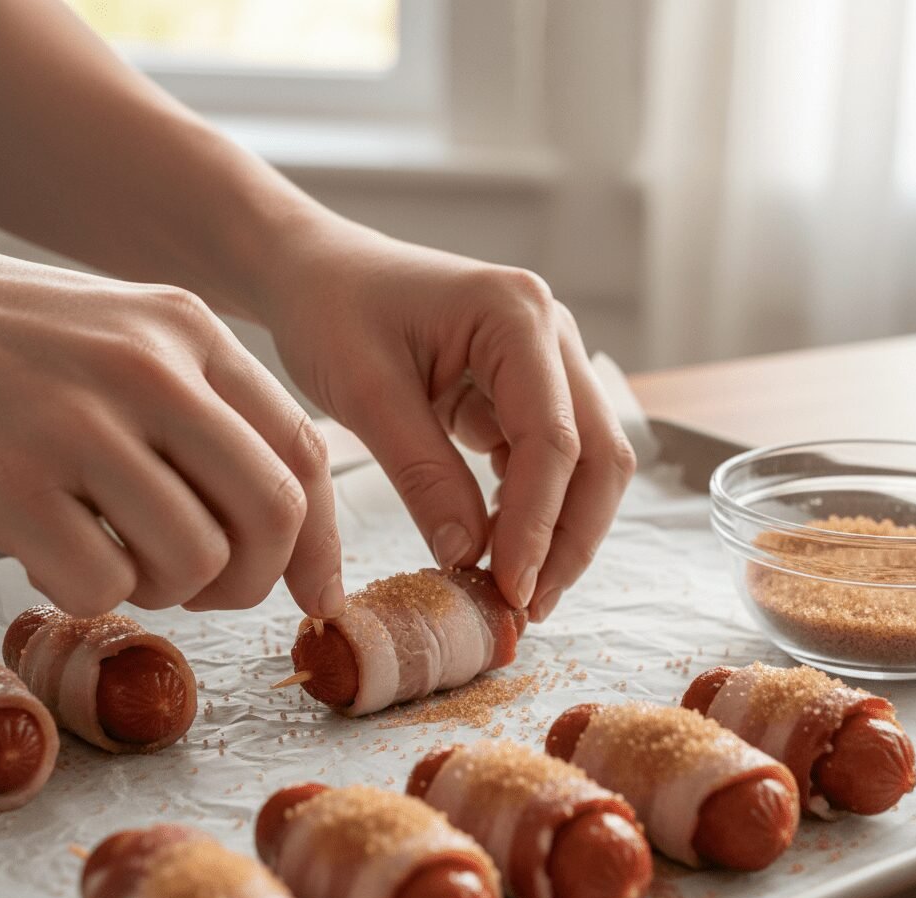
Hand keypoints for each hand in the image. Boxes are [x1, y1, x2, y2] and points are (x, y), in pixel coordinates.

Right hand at [0, 254, 341, 617]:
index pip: (303, 450)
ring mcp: (75, 420)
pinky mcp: (8, 479)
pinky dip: (89, 594)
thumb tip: (300, 549)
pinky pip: (103, 585)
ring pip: (195, 559)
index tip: (317, 594)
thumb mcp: (132, 349)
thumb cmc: (22, 356)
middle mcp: (147, 367)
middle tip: (207, 587)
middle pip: (273, 510)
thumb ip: (217, 423)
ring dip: (164, 588)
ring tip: (116, 555)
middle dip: (253, 577)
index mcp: (190, 332)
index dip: (322, 541)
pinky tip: (55, 553)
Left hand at [264, 218, 635, 620]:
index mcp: (515, 314)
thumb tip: (467, 556)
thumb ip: (423, 475)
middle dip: (569, 537)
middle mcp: (551, 332)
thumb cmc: (332, 310)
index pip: (554, 437)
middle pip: (599, 454)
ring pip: (588, 463)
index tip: (509, 589)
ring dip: (561, 530)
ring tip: (517, 590)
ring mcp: (547, 360)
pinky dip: (535, 508)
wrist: (316, 273)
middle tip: (527, 605)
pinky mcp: (528, 388)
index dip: (538, 523)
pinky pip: (551, 459)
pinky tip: (502, 547)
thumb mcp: (366, 393)